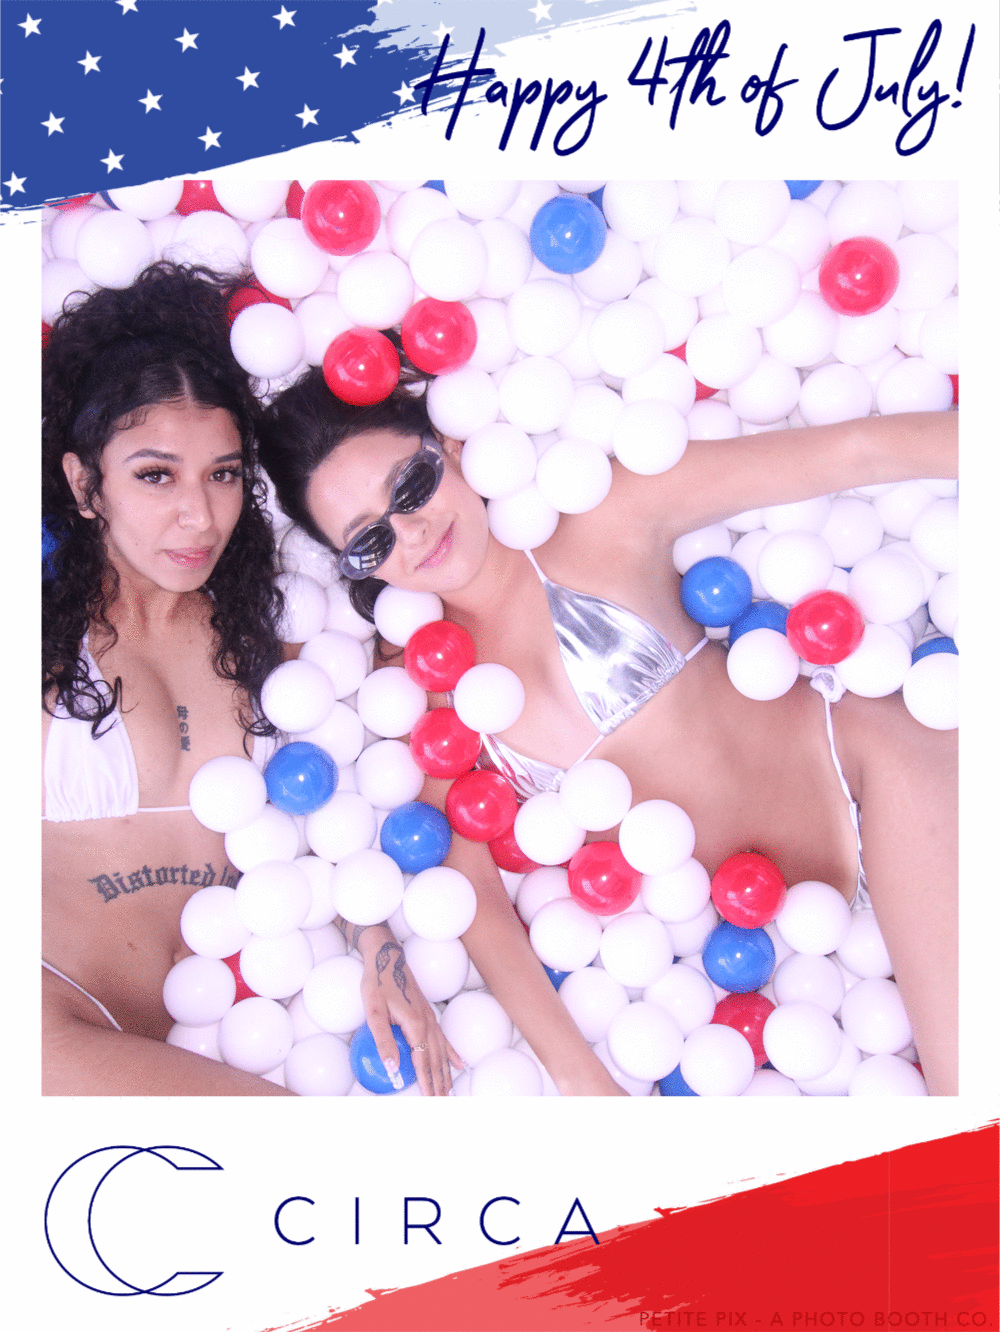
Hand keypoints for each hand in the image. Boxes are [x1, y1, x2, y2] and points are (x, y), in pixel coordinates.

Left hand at [350, 923, 462, 1095]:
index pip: (422, 1061)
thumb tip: (392, 1068)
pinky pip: (443, 1039)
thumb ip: (383, 1041)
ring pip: (441, 1052)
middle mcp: (427, 1023)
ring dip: (446, 1073)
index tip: (429, 1101)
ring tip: (450, 1091)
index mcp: (415, 1025)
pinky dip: (451, 1054)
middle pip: (435, 1060)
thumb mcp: (374, 1012)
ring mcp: (430, 1018)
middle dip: (439, 1083)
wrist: (388, 958)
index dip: (426, 1082)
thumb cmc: (377, 984)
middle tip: (442, 1104)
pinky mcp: (428, 1014)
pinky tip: (458, 1064)